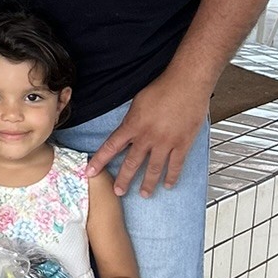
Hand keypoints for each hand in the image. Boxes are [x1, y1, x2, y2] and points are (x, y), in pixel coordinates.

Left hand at [84, 69, 209, 197]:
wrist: (187, 83)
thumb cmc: (162, 87)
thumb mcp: (138, 102)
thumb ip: (132, 120)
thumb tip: (126, 131)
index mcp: (133, 125)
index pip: (111, 146)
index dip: (99, 161)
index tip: (90, 172)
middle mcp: (147, 136)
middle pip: (132, 163)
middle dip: (123, 179)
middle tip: (118, 192)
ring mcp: (166, 142)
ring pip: (154, 168)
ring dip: (148, 183)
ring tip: (143, 194)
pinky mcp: (183, 143)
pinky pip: (176, 165)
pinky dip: (172, 176)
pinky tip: (168, 185)